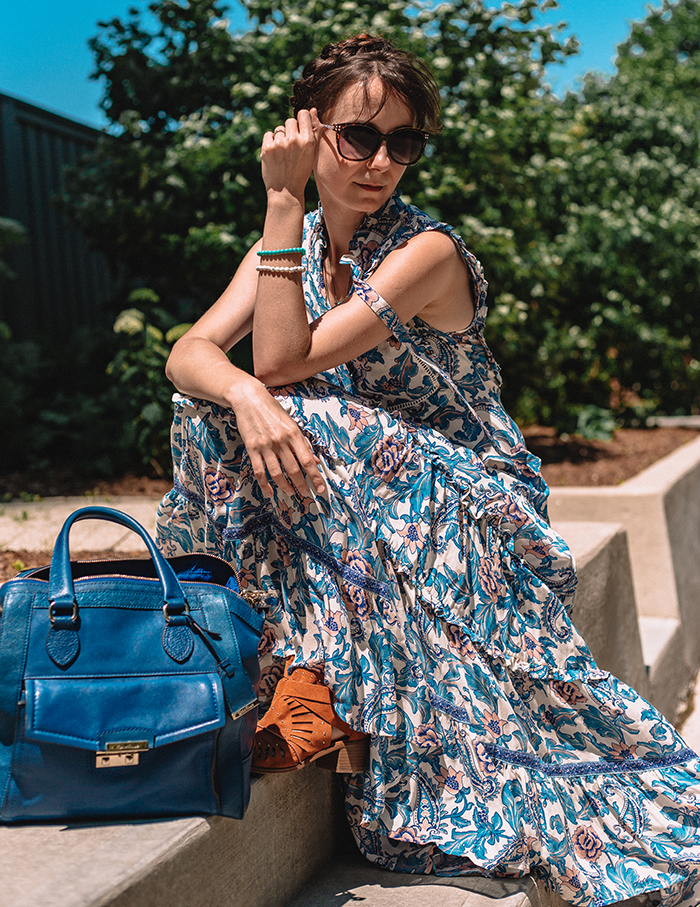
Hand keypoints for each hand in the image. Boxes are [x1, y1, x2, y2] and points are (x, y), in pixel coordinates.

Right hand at [231, 378, 324, 498]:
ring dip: (285, 486)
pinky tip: (270, 492)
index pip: (307, 460)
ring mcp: (266, 445)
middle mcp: (281, 440)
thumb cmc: (272, 410)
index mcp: (293, 433)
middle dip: (302, 485)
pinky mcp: (252, 448)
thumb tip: (313, 460)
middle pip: (294, 469)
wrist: (249, 399)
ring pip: (277, 473)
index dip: (315, 476)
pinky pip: (259, 471)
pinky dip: (265, 484)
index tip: (320, 488)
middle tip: (307, 494)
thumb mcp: (291, 423)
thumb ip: (302, 443)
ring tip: (291, 492)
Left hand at [260, 108, 321, 200]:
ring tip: (283, 154)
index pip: (303, 114)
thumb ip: (315, 132)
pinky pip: (268, 134)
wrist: (286, 191)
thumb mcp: (313, 153)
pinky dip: (270, 142)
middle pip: (290, 120)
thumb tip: (313, 110)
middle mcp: (294, 140)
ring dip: (280, 138)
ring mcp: (279, 144)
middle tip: (291, 147)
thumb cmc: (301, 172)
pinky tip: (275, 154)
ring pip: (279, 129)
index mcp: (308, 141)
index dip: (300, 120)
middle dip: (290, 130)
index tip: (299, 129)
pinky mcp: (267, 148)